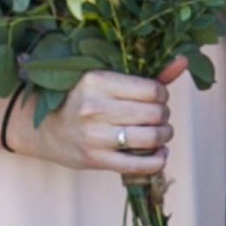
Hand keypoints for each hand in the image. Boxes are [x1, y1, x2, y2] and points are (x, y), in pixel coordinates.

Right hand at [17, 64, 181, 181]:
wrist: (43, 130)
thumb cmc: (80, 101)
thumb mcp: (107, 81)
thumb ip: (147, 75)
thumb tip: (183, 61)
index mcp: (97, 81)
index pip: (153, 89)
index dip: (162, 95)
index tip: (155, 98)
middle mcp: (95, 108)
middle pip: (155, 113)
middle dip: (163, 115)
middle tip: (157, 116)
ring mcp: (95, 136)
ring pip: (152, 138)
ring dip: (164, 136)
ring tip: (159, 133)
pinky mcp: (96, 159)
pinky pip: (141, 165)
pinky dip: (158, 160)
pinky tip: (159, 154)